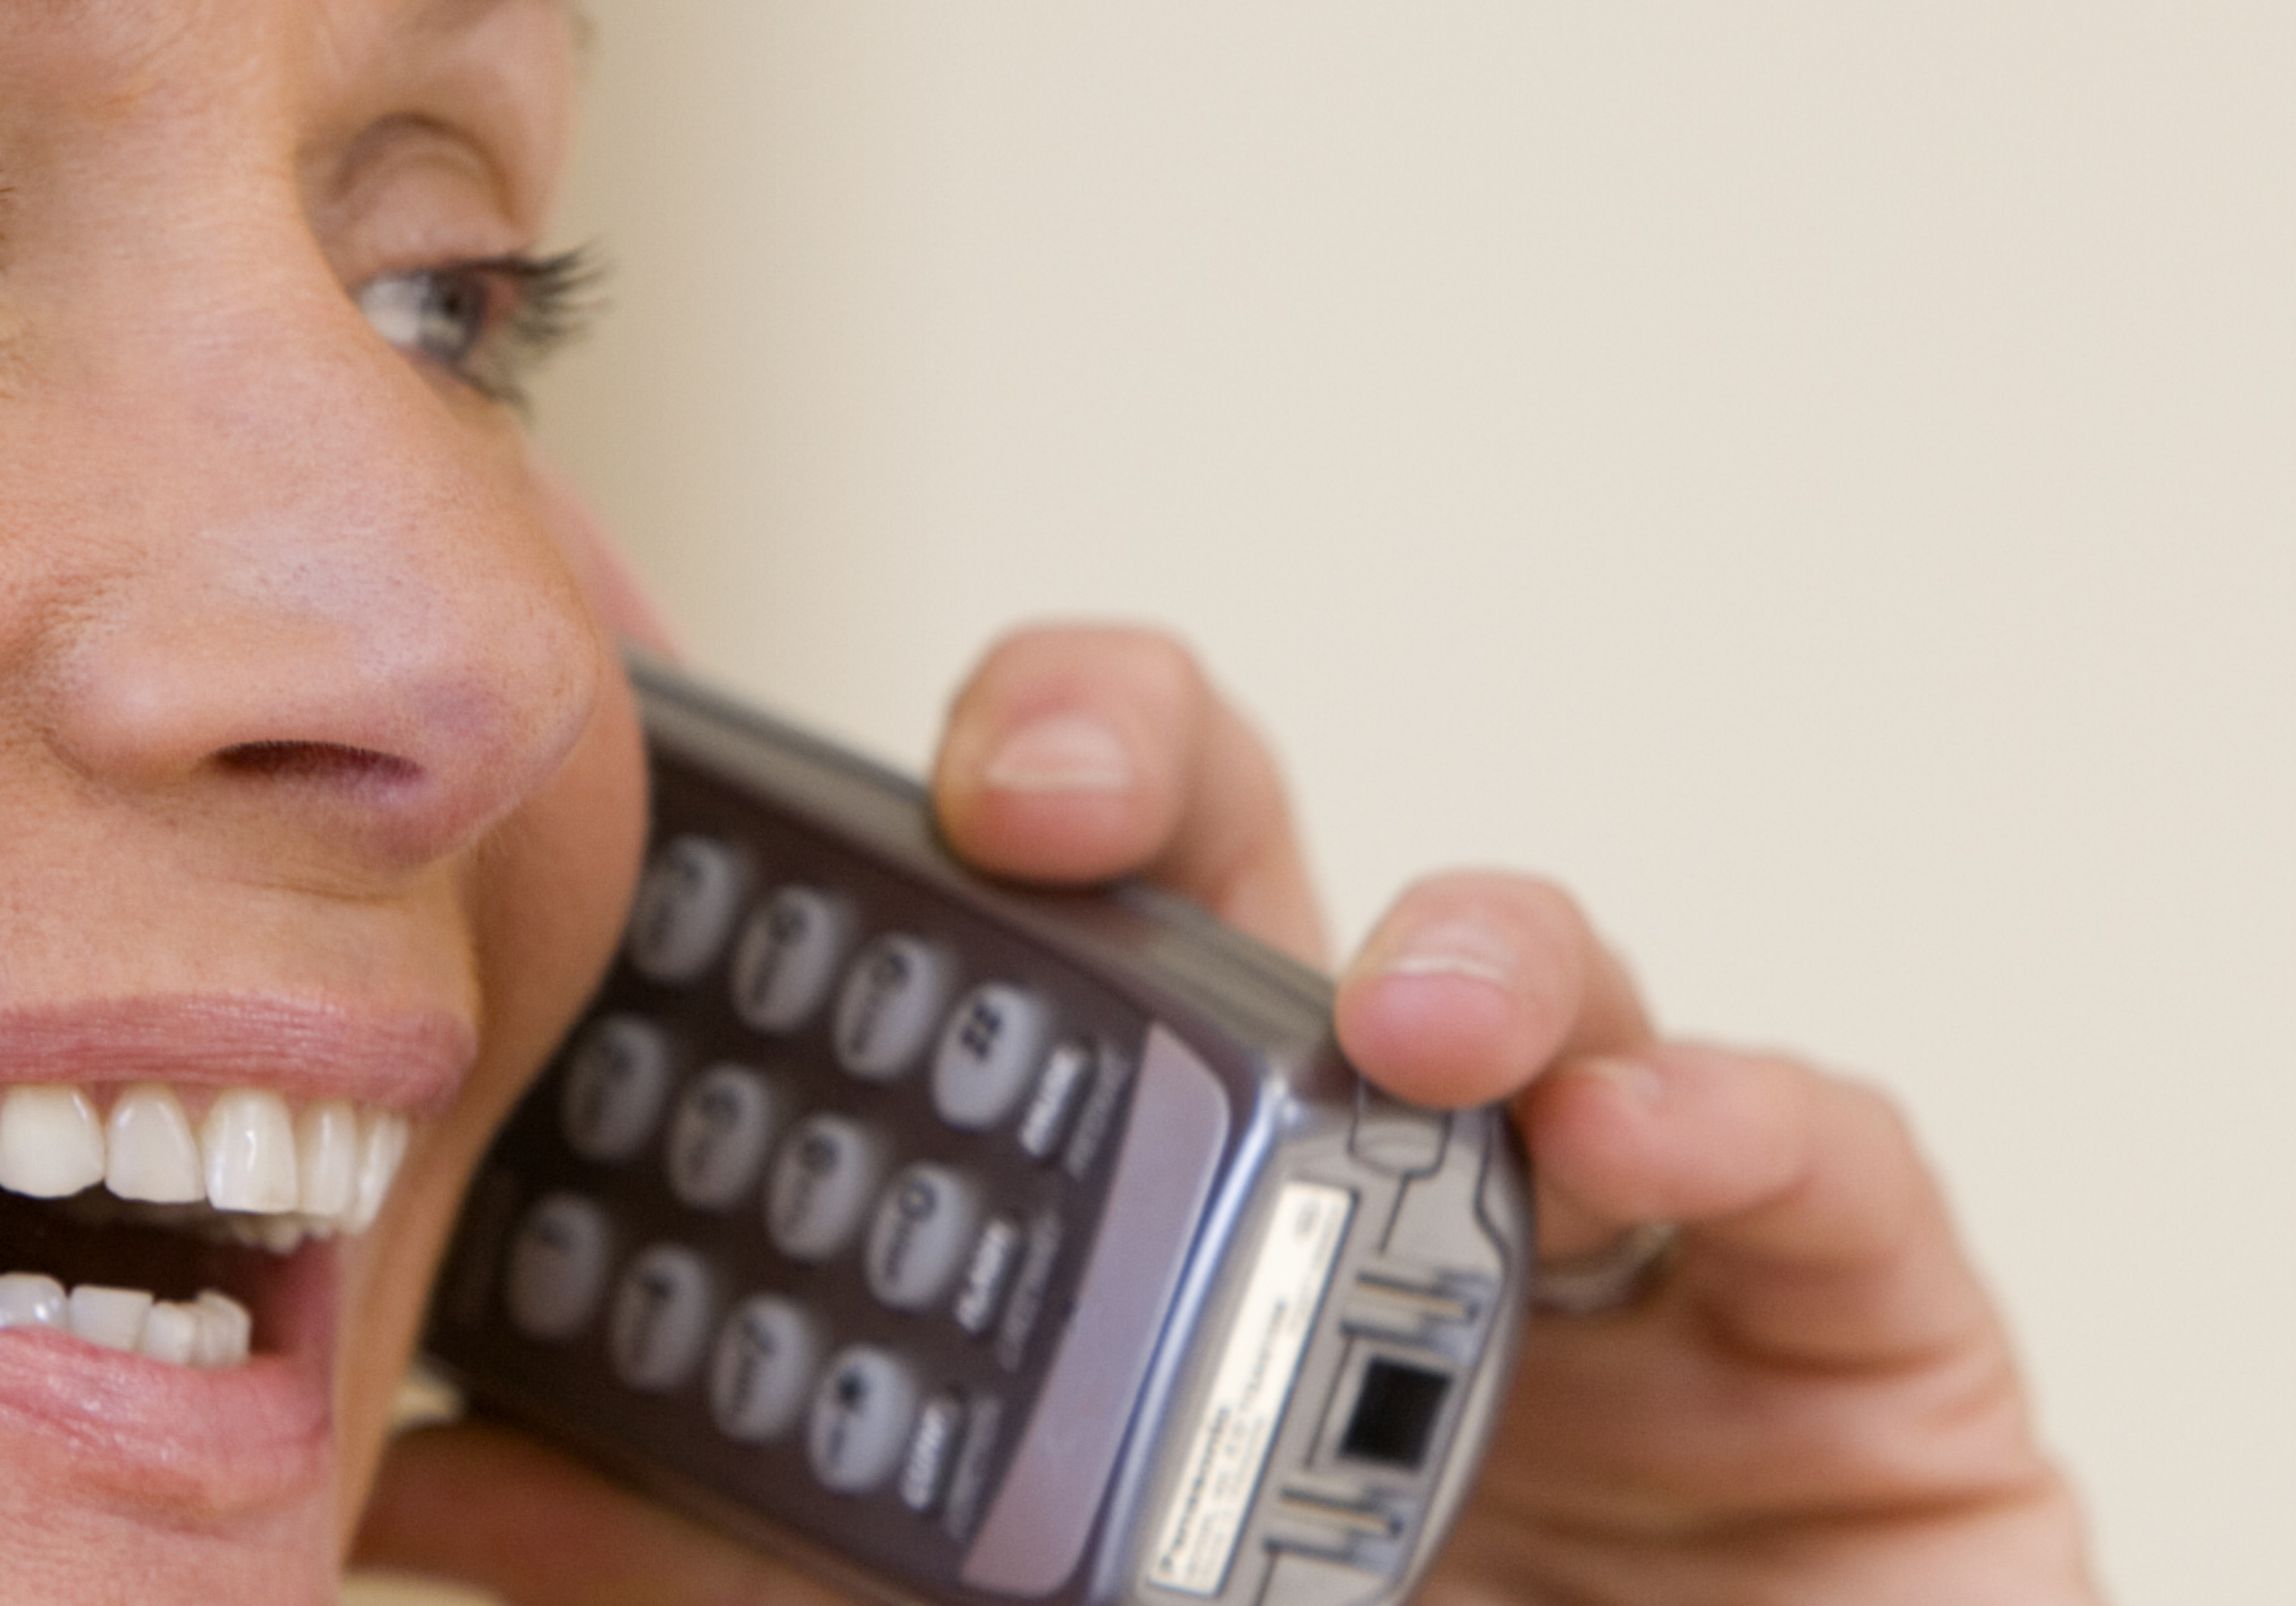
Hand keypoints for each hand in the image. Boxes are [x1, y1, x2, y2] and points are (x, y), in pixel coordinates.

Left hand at [360, 623, 2102, 1604]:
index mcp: (1171, 1270)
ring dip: (1467, 944)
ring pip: (1540, 984)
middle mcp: (1385, 1210)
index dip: (879, 858)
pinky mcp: (1866, 1338)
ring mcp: (1628, 1266)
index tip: (721, 800)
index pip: (1016, 992)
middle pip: (1243, 892)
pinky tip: (1625, 1148)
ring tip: (1401, 1014)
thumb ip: (736, 1572)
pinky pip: (1823, 1168)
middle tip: (1028, 791)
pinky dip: (1727, 1124)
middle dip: (1132, 770)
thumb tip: (430, 1466)